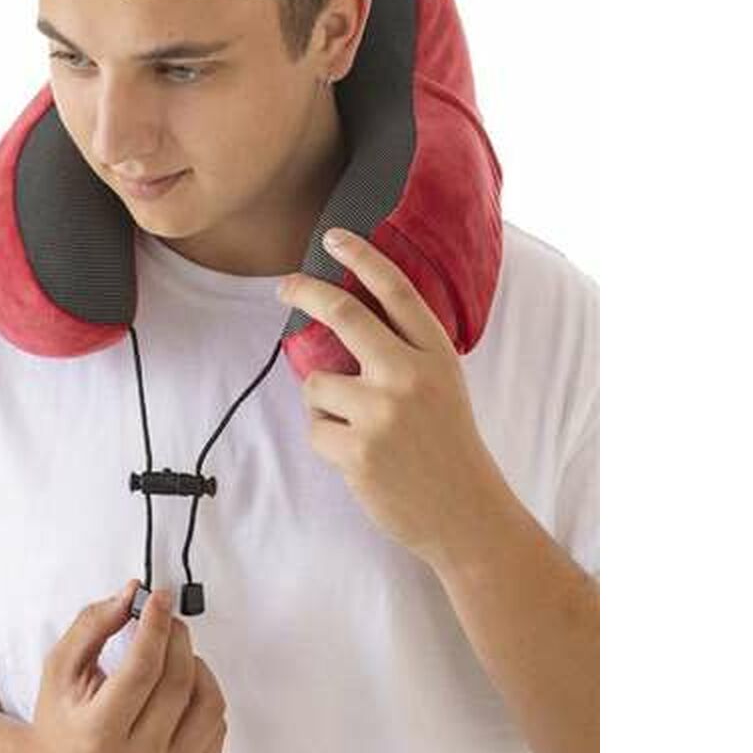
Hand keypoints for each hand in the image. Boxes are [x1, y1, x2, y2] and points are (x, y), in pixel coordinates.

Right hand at [27, 580, 227, 752]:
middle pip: (179, 679)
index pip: (143, 667)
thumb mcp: (61, 671)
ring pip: (208, 703)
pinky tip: (183, 690)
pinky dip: (204, 697)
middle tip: (165, 619)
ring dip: (196, 666)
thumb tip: (130, 595)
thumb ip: (92, 626)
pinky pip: (217, 729)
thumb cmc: (62, 726)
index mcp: (99, 735)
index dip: (155, 623)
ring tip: (174, 657)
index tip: (159, 598)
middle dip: (175, 635)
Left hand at [276, 227, 511, 573]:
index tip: (334, 238)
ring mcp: (381, 413)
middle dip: (304, 292)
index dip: (362, 257)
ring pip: (315, 383)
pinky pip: (315, 427)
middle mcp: (409, 376)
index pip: (395, 290)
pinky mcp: (357, 450)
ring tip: (357, 426)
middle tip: (285, 286)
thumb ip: (404, 350)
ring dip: (324, 402)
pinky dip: (327, 439)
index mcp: (435, 355)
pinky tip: (358, 456)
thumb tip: (337, 317)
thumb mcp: (443, 384)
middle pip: (343, 315)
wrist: (466, 514)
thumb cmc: (448, 444)